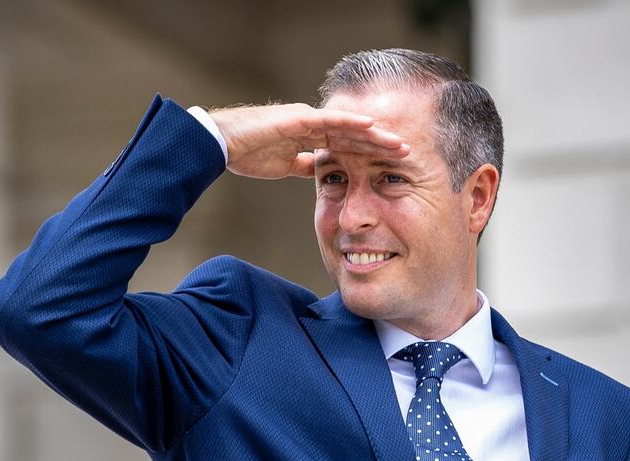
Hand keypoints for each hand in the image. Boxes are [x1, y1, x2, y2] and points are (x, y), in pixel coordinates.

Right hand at [208, 103, 408, 178]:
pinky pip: (330, 120)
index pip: (347, 145)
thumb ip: (302, 164)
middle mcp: (312, 124)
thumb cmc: (248, 152)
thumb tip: (319, 173)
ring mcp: (307, 118)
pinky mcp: (298, 117)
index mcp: (309, 136)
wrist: (222, 144)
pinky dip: (351, 122)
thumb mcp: (283, 164)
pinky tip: (371, 126)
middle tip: (407, 152)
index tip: (390, 164)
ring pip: (348, 126)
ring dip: (375, 134)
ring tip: (398, 142)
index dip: (369, 153)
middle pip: (354, 134)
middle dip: (380, 144)